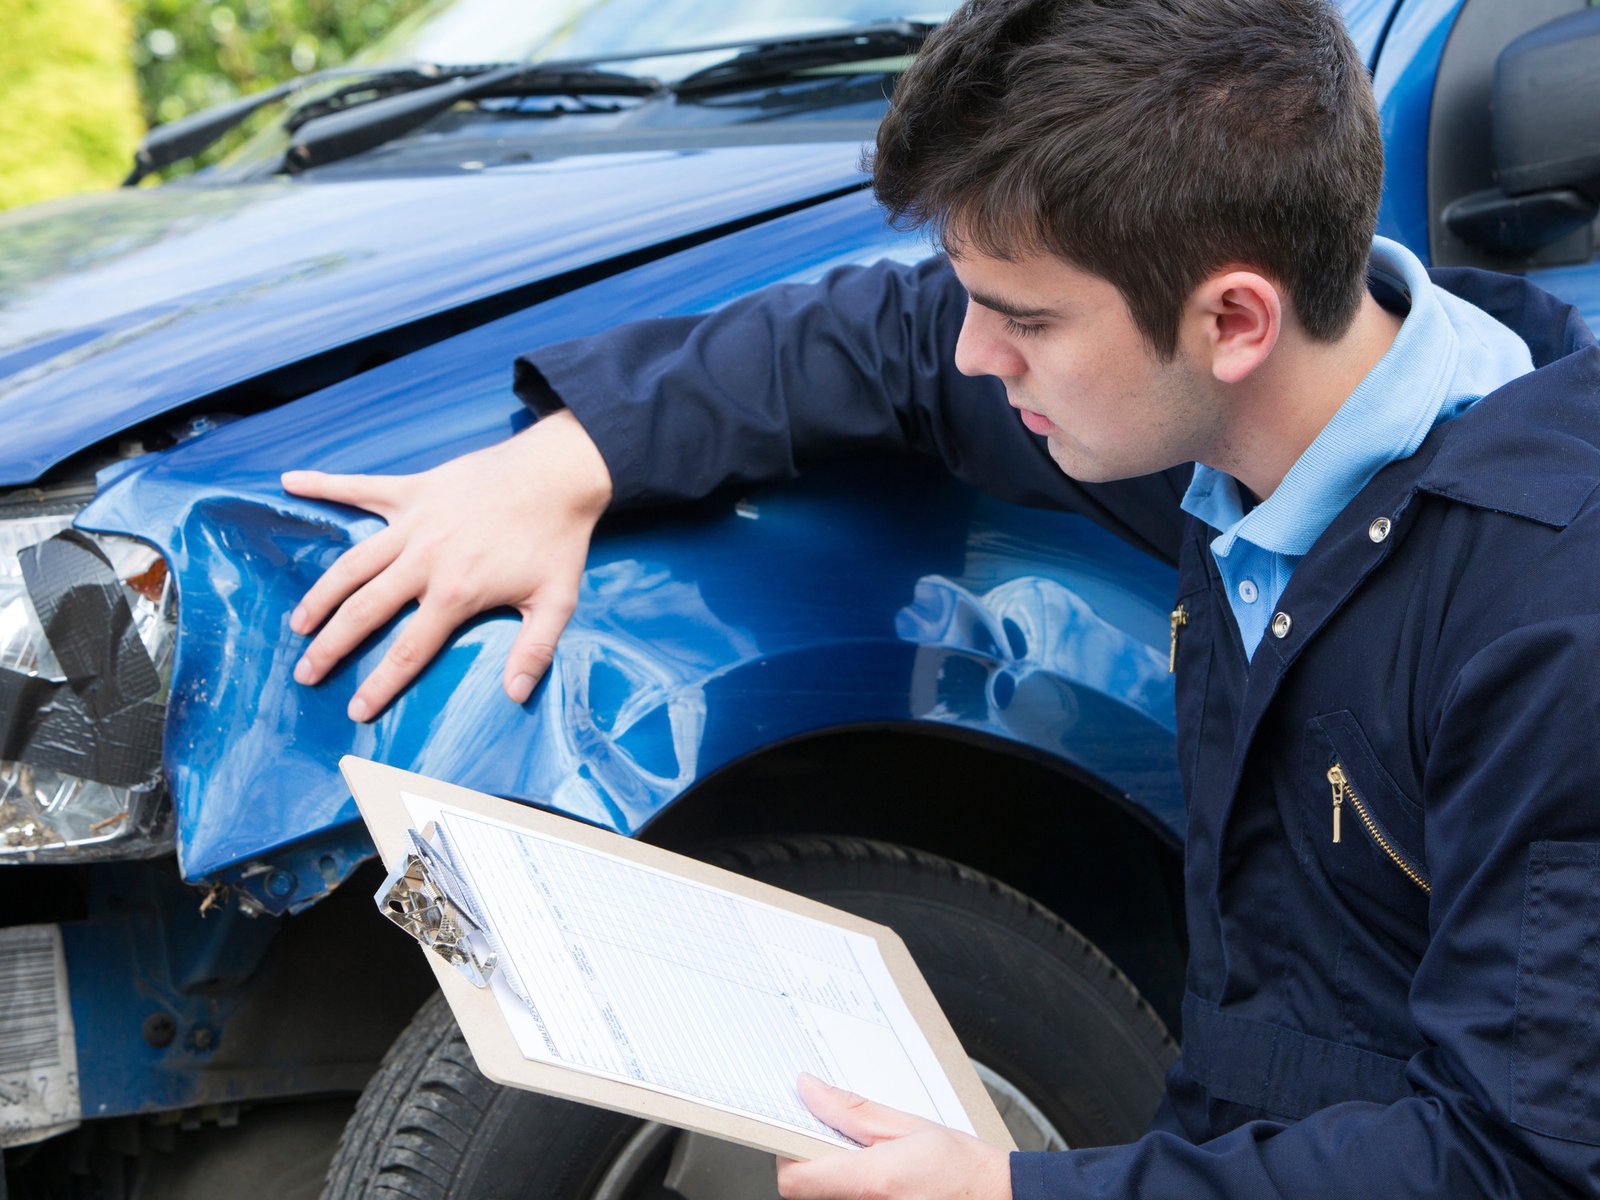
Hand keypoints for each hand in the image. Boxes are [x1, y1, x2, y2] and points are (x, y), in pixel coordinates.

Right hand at [281, 410, 611, 721]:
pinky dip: (323, 484)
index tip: (356, 710)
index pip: (408, 650)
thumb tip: (515, 694)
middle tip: (305, 672)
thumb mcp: (556, 602)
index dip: (380, 683)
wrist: (559, 474)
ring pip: (352, 563)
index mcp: (456, 593)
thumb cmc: (558, 539)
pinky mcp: (414, 490)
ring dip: (321, 593)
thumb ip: (534, 651)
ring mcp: (414, 522)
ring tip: (299, 623)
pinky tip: (289, 482)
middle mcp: (425, 560)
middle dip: (331, 646)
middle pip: (364, 610)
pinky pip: (360, 487)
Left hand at [776, 1074, 1010, 1199]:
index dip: (787, 1152)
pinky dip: (850, 1188)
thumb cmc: (959, 1166)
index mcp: (870, 1182)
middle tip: (843, 1141)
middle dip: (815, 1158)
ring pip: (825, 1197)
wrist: (994, 1198)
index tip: (800, 1131)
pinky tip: (878, 1177)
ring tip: (869, 1159)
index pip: (795, 1178)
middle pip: (806, 1189)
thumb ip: (850, 1110)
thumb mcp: (905, 1124)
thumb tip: (809, 1091)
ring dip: (834, 1174)